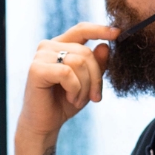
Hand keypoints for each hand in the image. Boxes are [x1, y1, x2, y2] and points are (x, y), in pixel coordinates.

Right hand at [16, 23, 117, 138]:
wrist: (44, 125)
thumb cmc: (64, 103)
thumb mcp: (88, 83)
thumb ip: (97, 65)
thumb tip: (105, 46)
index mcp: (60, 46)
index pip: (81, 30)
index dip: (100, 30)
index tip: (117, 33)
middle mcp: (48, 47)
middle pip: (85, 52)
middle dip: (96, 77)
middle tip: (95, 97)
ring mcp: (40, 56)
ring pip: (79, 62)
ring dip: (85, 86)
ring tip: (78, 100)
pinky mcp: (36, 69)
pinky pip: (67, 73)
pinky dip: (75, 89)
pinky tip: (70, 99)